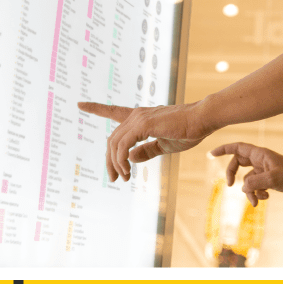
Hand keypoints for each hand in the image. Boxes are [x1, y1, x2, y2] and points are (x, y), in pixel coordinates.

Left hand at [77, 101, 208, 182]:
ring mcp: (138, 118)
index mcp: (140, 118)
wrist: (202, 120)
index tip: (80, 104)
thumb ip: (146, 151)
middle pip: (112, 139)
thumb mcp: (163, 145)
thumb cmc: (187, 131)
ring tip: (123, 177)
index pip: (113, 111)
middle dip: (109, 160)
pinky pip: (123, 146)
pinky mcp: (143, 125)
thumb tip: (129, 159)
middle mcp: (136, 115)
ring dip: (115, 164)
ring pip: (114, 143)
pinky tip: (128, 170)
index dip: (96, 108)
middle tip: (114, 179)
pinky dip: (121, 160)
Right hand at [210, 142, 282, 206]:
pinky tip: (266, 198)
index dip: (223, 149)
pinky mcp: (270, 179)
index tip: (211, 154)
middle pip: (238, 163)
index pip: (237, 147)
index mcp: (260, 154)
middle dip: (232, 174)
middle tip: (229, 185)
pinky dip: (258, 193)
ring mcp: (265, 169)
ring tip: (256, 201)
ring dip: (249, 191)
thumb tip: (241, 188)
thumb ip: (254, 182)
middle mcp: (261, 159)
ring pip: (247, 179)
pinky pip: (256, 186)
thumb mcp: (272, 180)